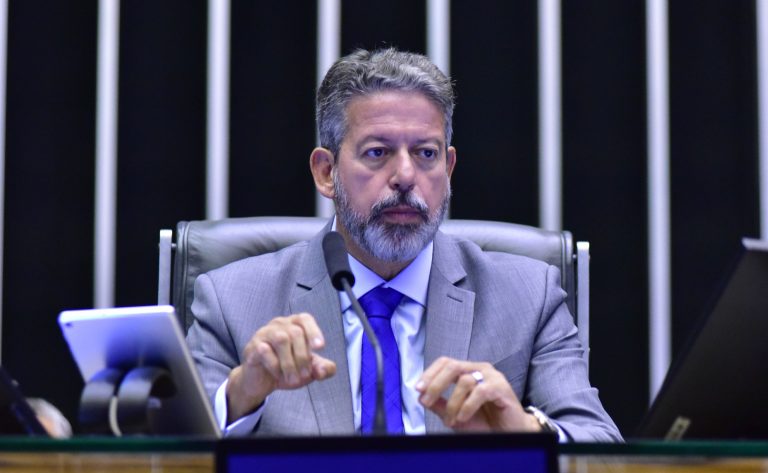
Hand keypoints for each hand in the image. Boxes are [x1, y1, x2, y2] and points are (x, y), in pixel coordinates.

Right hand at [226, 313, 336, 421]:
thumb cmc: (288, 369)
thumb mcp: (309, 371)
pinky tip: (277, 374)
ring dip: (289, 362)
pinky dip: (275, 365)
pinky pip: (265, 350)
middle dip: (303, 357)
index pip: (305, 319)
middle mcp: (279, 325)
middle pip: (296, 333)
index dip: (314, 331)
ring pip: (281, 339)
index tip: (320, 347)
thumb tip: (323, 370)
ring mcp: (264, 333)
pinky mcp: (252, 346)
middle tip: (304, 376)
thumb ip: (323, 369)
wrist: (262, 383)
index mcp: (294, 325)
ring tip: (292, 379)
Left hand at [416, 357, 540, 431]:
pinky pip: (480, 391)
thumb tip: (421, 397)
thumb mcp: (455, 415)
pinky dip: (468, 406)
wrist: (508, 434)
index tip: (418, 389)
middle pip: (452, 366)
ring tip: (452, 421)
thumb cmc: (484, 422)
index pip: (445, 363)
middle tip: (426, 400)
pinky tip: (463, 417)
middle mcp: (479, 369)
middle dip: (436, 384)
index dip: (430, 374)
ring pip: (464, 381)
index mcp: (468, 371)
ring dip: (453, 404)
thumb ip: (440, 405)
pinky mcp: (502, 387)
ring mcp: (492, 376)